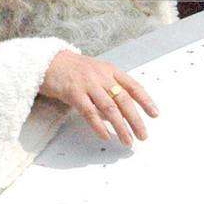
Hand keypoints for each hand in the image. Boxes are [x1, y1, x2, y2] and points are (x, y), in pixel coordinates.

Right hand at [40, 50, 158, 145]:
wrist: (48, 62)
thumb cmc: (73, 70)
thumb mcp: (95, 75)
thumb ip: (108, 92)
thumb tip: (119, 115)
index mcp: (110, 70)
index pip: (133, 86)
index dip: (145, 100)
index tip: (155, 114)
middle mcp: (102, 76)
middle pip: (124, 100)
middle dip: (135, 119)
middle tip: (143, 135)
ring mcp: (88, 84)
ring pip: (110, 108)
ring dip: (121, 126)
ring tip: (128, 140)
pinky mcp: (74, 93)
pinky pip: (90, 112)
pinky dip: (99, 126)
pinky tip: (106, 135)